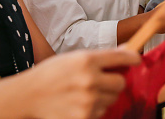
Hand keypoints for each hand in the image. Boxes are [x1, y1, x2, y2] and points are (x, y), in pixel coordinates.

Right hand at [24, 48, 140, 118]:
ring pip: (112, 99)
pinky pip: (101, 112)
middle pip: (121, 82)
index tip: (136, 60)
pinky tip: (78, 103)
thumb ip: (100, 57)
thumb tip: (126, 52)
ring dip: (103, 96)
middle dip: (114, 81)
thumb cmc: (51, 73)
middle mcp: (90, 80)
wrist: (28, 95)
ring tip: (84, 93)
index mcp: (87, 60)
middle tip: (101, 81)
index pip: (122, 57)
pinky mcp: (85, 117)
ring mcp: (88, 101)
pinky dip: (94, 109)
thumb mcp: (73, 57)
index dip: (133, 58)